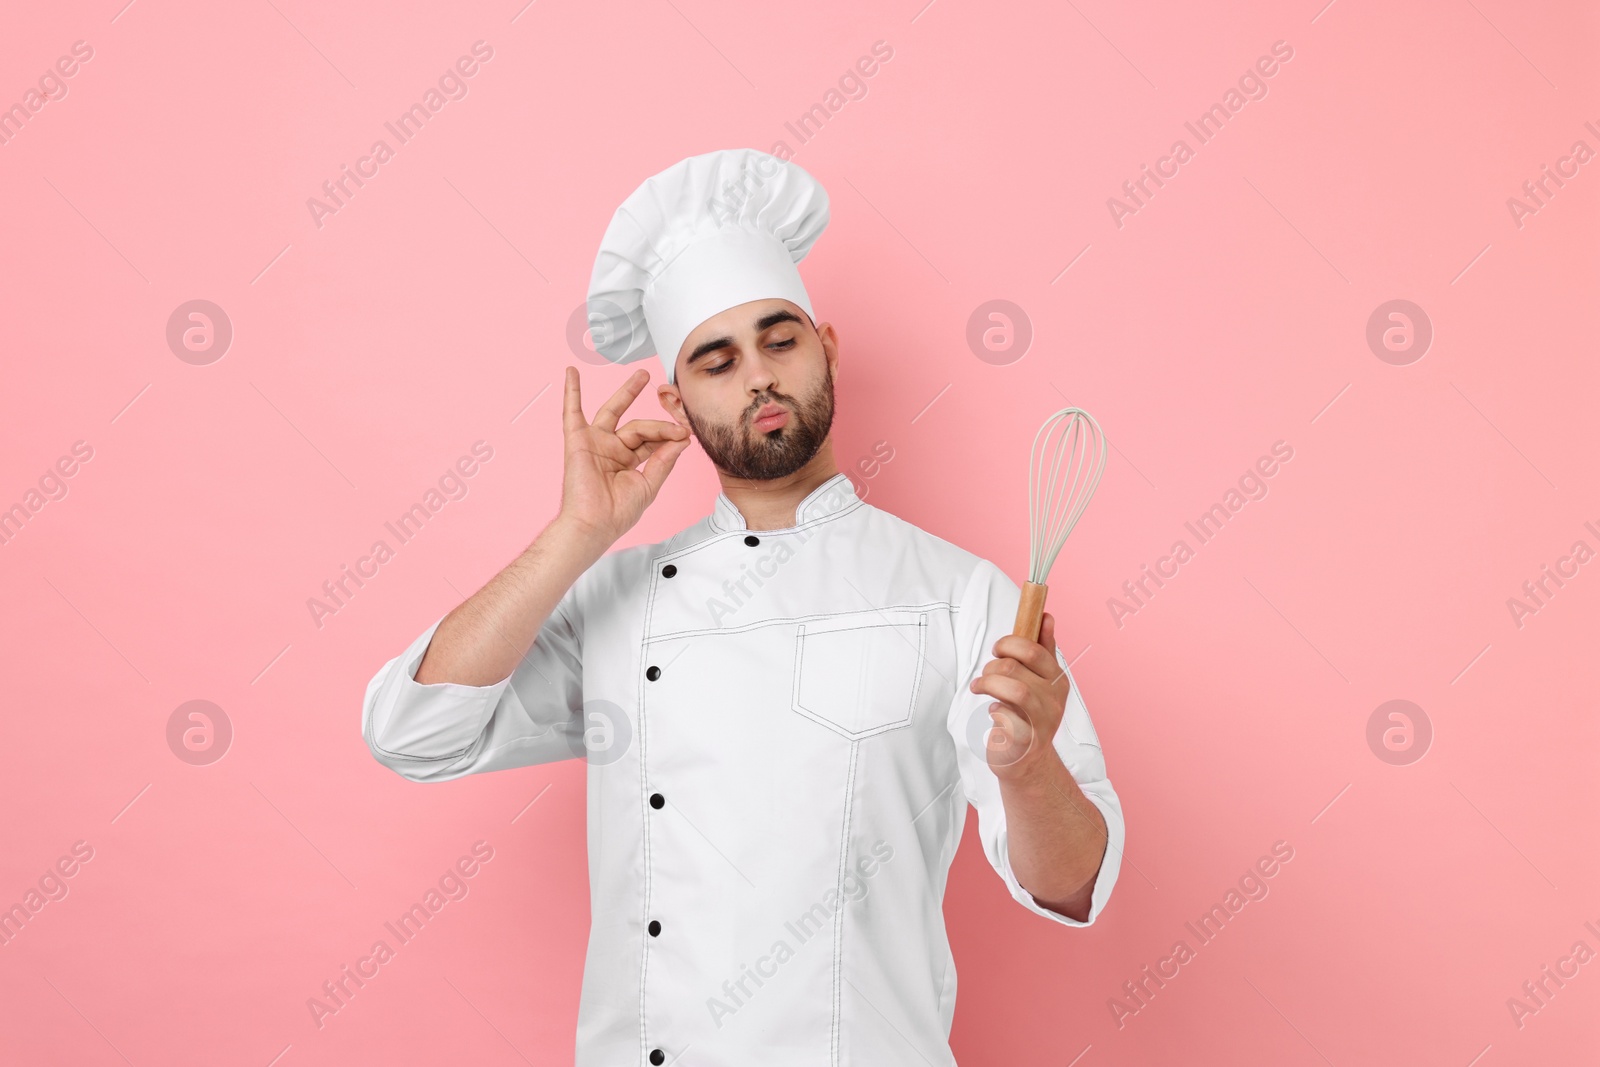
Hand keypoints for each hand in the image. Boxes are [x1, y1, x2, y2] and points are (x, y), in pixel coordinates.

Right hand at [558, 366, 691, 543]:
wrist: (595, 524)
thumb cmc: (618, 513)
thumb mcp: (649, 485)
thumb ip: (664, 460)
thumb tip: (681, 439)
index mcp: (629, 462)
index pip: (652, 440)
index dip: (668, 434)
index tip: (685, 432)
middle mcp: (612, 450)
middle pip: (638, 426)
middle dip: (655, 415)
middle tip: (670, 396)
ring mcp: (595, 443)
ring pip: (615, 413)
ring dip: (627, 392)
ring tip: (643, 375)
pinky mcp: (578, 441)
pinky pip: (572, 412)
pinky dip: (571, 392)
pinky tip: (572, 373)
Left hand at [970, 610, 1070, 778]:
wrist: (1027, 762)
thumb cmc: (1028, 716)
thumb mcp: (1039, 681)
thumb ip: (1043, 649)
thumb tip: (1046, 616)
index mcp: (1057, 680)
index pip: (1035, 650)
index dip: (1010, 643)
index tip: (998, 649)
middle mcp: (1054, 700)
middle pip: (1016, 667)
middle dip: (993, 666)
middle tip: (985, 673)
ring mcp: (1042, 721)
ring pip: (1014, 690)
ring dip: (988, 684)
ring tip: (980, 688)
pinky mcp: (1026, 741)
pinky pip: (1007, 717)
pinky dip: (995, 711)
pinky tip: (994, 712)